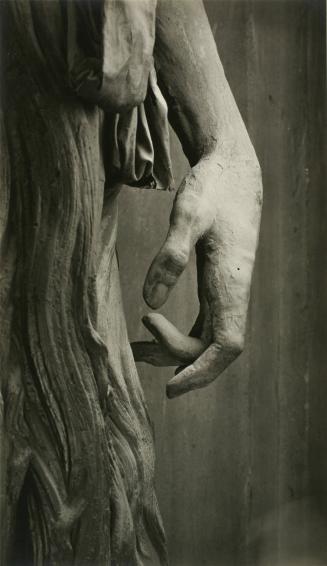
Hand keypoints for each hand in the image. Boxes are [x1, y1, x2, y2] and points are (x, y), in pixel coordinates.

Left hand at [131, 152, 261, 397]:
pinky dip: (178, 332)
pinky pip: (202, 322)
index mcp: (231, 283)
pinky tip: (151, 322)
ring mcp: (227, 290)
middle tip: (135, 351)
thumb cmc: (213, 188)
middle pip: (214, 349)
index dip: (201, 372)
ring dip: (174, 350)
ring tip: (135, 349)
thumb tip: (149, 303)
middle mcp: (233, 293)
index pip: (227, 345)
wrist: (233, 170)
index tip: (170, 388)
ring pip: (207, 338)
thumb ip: (170, 256)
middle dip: (178, 361)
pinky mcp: (218, 283)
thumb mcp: (188, 214)